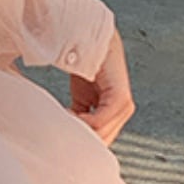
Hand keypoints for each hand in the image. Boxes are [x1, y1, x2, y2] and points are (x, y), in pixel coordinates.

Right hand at [69, 30, 135, 144]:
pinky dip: (84, 122)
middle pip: (102, 140)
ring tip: (61, 124)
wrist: (93, 40)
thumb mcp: (81, 98)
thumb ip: (80, 117)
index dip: (81, 143)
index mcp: (117, 112)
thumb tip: (69, 134)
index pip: (102, 139)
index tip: (61, 140)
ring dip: (79, 131)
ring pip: (101, 133)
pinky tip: (69, 115)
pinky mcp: (120, 98)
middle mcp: (124, 111)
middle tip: (58, 137)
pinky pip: (100, 120)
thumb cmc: (88, 65)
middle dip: (80, 141)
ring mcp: (124, 106)